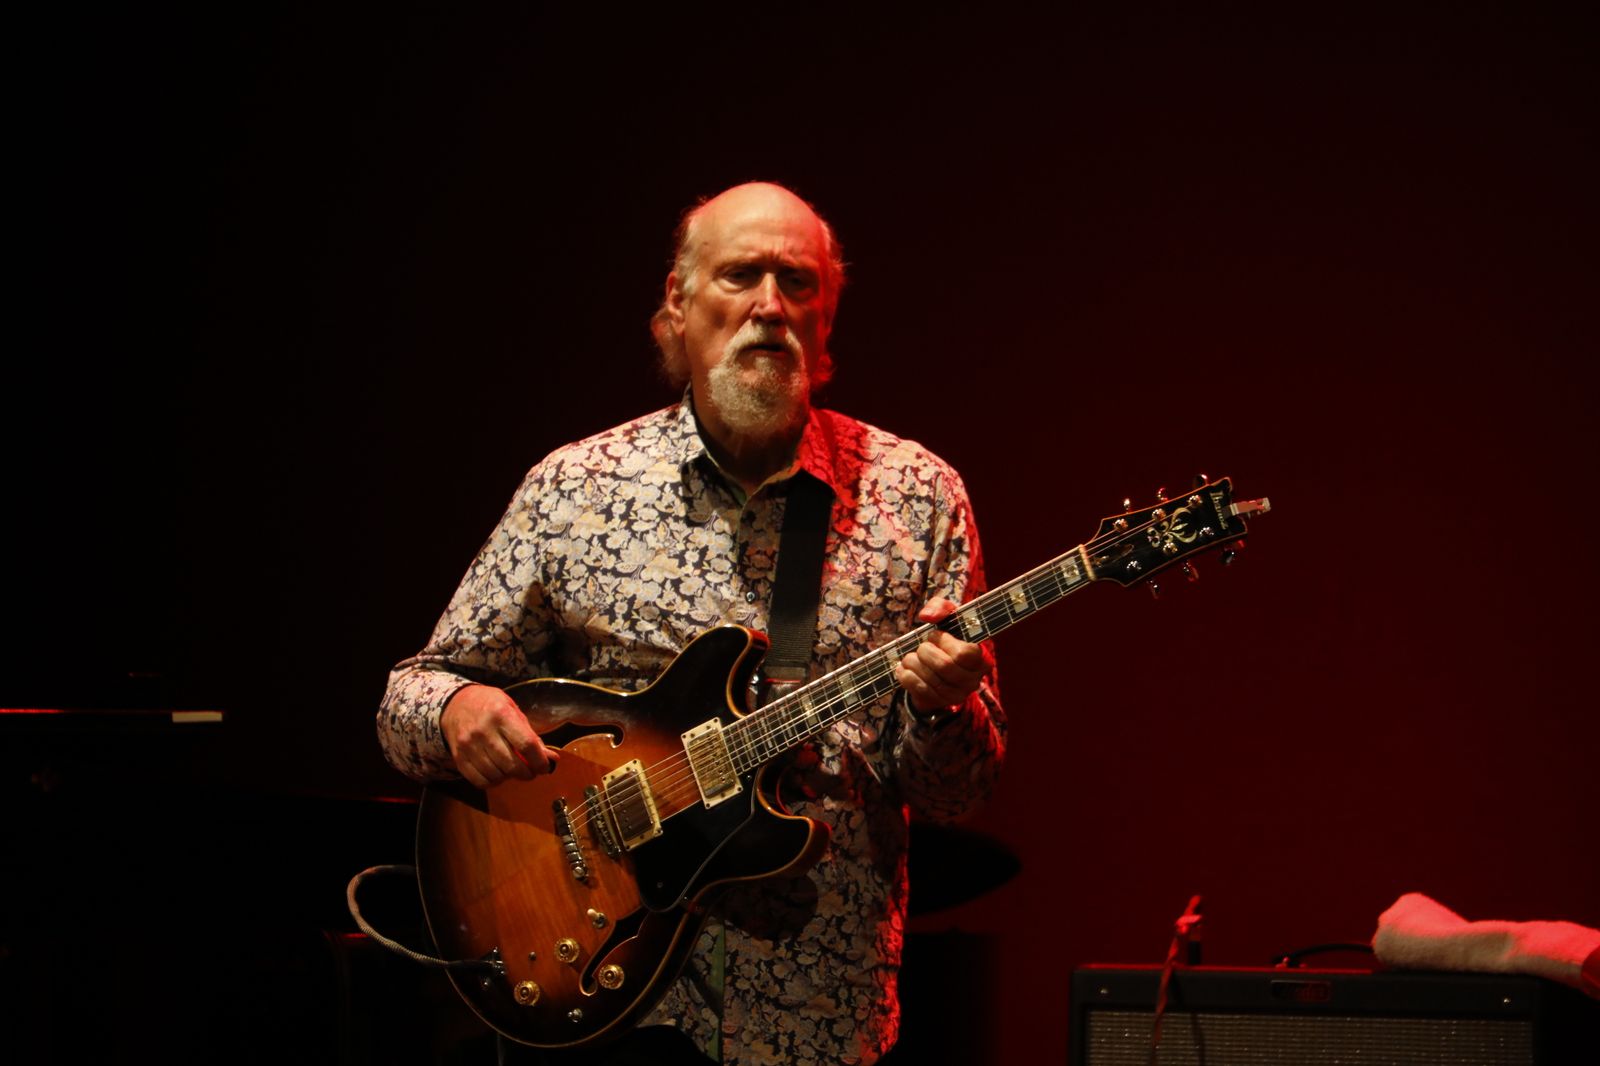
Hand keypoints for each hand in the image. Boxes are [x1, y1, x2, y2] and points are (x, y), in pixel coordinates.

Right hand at [440, 684, 558, 787]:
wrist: (455, 704)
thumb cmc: (490, 705)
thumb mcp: (513, 710)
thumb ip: (531, 735)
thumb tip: (551, 758)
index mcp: (501, 714)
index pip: (526, 744)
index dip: (539, 761)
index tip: (545, 767)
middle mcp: (483, 730)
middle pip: (511, 764)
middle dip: (527, 773)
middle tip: (531, 772)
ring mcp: (469, 745)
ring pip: (496, 775)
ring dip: (510, 778)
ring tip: (513, 770)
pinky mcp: (459, 757)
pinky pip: (480, 780)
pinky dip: (493, 782)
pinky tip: (498, 774)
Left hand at [895, 597, 986, 714]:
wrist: (934, 665)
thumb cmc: (944, 636)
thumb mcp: (946, 616)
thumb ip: (939, 607)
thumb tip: (927, 616)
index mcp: (980, 658)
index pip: (963, 653)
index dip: (943, 642)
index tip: (934, 635)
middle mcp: (973, 679)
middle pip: (945, 667)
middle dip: (925, 653)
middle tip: (920, 647)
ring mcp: (958, 694)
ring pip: (932, 681)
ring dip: (913, 664)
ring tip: (909, 657)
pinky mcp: (941, 703)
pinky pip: (922, 692)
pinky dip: (908, 678)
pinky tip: (904, 669)